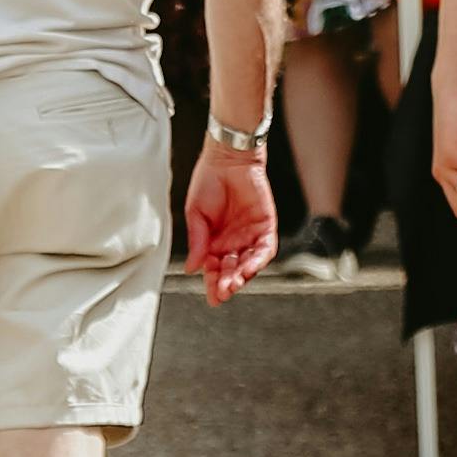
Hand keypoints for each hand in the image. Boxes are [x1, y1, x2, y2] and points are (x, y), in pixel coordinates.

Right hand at [185, 128, 279, 303]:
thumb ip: (197, 241)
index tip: (212, 299)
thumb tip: (191, 269)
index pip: (214, 270)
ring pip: (248, 264)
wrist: (227, 158)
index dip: (213, 285)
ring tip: (233, 284)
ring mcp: (250, 236)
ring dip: (242, 276)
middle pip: (231, 271)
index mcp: (213, 242)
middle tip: (222, 293)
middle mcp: (232, 243)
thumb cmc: (207, 182)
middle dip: (227, 284)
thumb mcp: (195, 213)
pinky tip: (248, 268)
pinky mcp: (265, 227)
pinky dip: (258, 260)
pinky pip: (264, 249)